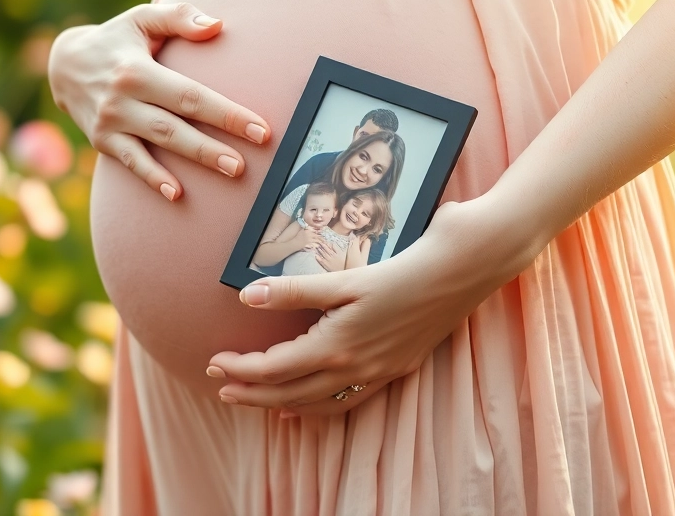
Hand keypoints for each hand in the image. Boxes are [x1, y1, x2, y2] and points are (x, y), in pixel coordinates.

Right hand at [47, 2, 270, 200]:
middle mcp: (122, 99)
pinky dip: (152, 178)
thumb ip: (179, 18)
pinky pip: (131, 162)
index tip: (260, 128)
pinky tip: (176, 194)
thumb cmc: (117, 39)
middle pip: (176, 125)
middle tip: (247, 163)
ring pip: (158, 144)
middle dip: (213, 145)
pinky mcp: (102, 141)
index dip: (226, 113)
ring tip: (232, 172)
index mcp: (137, 70)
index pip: (190, 95)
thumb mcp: (141, 18)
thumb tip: (217, 25)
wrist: (64, 66)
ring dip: (195, 160)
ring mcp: (111, 123)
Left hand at [207, 201, 533, 416]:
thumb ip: (294, 291)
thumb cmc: (403, 268)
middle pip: (288, 393)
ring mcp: (377, 374)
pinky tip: (303, 403)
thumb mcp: (344, 279)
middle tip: (220, 385)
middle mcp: (355, 368)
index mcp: (337, 345)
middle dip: (250, 393)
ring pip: (317, 404)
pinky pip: (346, 403)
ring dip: (280, 404)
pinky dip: (317, 407)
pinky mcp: (394, 370)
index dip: (240, 369)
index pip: (273, 369)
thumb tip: (247, 297)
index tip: (213, 362)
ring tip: (253, 399)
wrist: (460, 271)